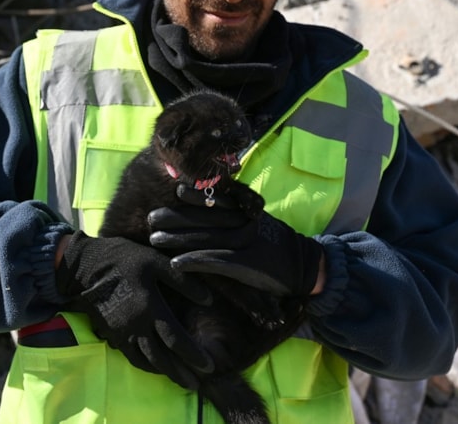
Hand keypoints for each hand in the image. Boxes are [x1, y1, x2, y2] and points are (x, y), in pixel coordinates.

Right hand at [55, 231, 212, 388]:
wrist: (85, 265)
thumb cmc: (124, 260)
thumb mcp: (156, 261)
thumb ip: (183, 281)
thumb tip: (208, 299)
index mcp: (150, 307)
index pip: (175, 339)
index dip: (193, 355)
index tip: (208, 366)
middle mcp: (137, 325)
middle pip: (162, 358)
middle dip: (181, 373)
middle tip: (196, 385)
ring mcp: (122, 332)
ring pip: (146, 361)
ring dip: (165, 374)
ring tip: (181, 381)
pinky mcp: (112, 334)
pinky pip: (131, 357)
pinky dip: (146, 366)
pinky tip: (156, 368)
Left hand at [148, 184, 321, 297]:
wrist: (305, 267)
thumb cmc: (277, 245)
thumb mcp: (260, 223)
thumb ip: (240, 215)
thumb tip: (213, 208)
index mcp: (248, 211)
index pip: (218, 199)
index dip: (196, 195)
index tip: (175, 189)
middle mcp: (245, 222)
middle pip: (206, 216)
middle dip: (177, 216)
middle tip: (152, 216)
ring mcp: (246, 242)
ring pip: (206, 237)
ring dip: (178, 238)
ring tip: (155, 238)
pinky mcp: (247, 264)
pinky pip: (216, 261)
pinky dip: (195, 261)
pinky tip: (176, 263)